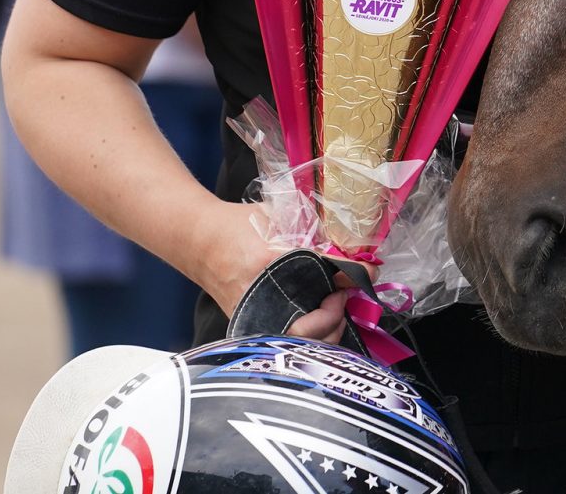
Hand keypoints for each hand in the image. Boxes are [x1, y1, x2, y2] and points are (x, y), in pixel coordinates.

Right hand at [192, 200, 349, 343]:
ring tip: (332, 309)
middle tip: (342, 297)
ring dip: (325, 332)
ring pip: (299, 345)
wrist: (200, 239)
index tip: (365, 274)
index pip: (322, 273)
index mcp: (270, 262)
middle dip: (335, 318)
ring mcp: (252, 319)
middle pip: (309, 330)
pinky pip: (286, 343)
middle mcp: (260, 298)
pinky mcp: (248, 329)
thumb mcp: (283, 219)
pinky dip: (308, 338)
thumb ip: (319, 237)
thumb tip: (359, 259)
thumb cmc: (241, 224)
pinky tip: (317, 319)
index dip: (352, 275)